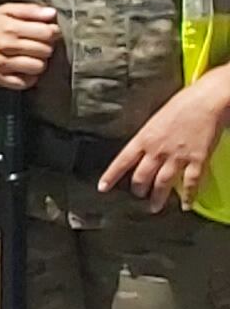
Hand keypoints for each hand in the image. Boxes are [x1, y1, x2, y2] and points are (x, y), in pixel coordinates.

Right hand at [0, 2, 61, 89]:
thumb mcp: (6, 10)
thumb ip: (30, 10)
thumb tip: (53, 13)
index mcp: (11, 27)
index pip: (47, 33)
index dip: (51, 33)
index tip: (45, 33)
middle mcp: (6, 45)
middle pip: (45, 51)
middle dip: (45, 47)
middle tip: (36, 45)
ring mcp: (1, 63)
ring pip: (37, 67)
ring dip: (38, 63)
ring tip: (30, 58)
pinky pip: (23, 83)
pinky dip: (28, 79)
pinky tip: (24, 70)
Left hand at [104, 80, 228, 211]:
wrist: (205, 101)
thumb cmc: (181, 105)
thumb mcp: (155, 120)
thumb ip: (148, 137)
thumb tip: (142, 149)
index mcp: (144, 138)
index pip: (122, 161)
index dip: (111, 176)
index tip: (103, 188)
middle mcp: (157, 150)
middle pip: (141, 177)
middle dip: (138, 190)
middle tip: (138, 196)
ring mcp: (177, 157)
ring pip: (162, 183)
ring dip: (158, 197)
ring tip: (154, 207)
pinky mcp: (197, 160)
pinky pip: (191, 182)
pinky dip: (188, 196)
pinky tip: (185, 205)